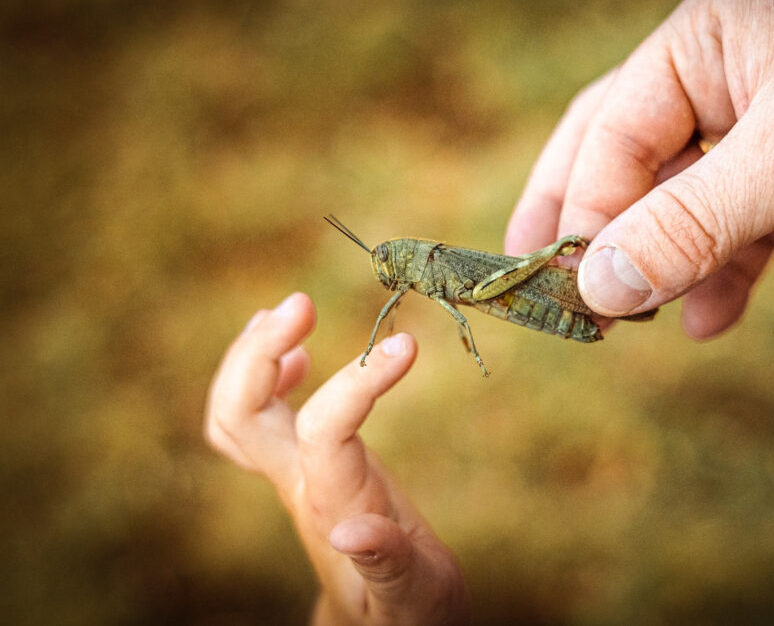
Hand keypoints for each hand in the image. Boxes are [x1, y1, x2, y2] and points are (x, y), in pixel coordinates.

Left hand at [205, 293, 468, 624]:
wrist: (382, 622)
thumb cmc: (407, 610)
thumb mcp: (414, 596)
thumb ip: (390, 564)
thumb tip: (355, 531)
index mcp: (334, 507)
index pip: (325, 430)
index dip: (360, 381)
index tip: (407, 345)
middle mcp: (300, 486)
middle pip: (242, 414)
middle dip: (259, 353)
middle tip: (301, 303)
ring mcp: (292, 476)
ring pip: (235, 412)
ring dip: (252, 354)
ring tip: (289, 311)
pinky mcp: (298, 470)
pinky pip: (255, 419)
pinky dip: (264, 375)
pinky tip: (297, 353)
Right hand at [506, 0, 773, 338]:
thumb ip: (689, 224)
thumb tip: (597, 287)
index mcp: (704, 38)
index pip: (611, 130)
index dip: (584, 211)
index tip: (568, 286)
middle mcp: (724, 71)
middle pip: (626, 155)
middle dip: (589, 225)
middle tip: (539, 286)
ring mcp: (764, 119)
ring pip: (684, 197)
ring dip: (663, 260)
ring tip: (641, 323)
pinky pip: (740, 220)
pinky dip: (724, 267)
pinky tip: (710, 317)